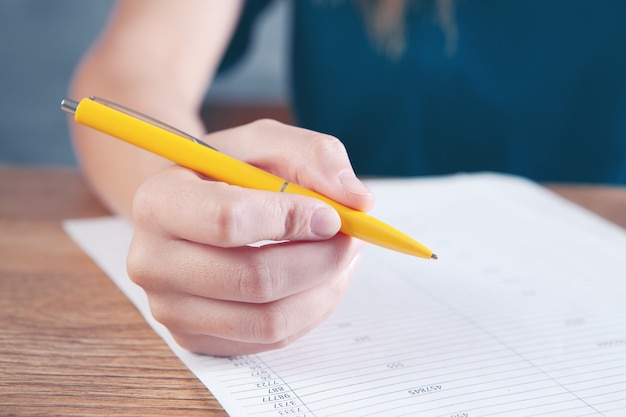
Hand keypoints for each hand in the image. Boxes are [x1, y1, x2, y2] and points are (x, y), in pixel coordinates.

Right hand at [127, 120, 374, 355]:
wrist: (191, 207)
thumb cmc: (228, 171)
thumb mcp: (267, 142)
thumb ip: (315, 156)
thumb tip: (358, 201)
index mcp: (159, 202)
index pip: (230, 222)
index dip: (292, 220)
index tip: (334, 214)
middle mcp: (151, 262)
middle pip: (255, 279)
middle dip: (322, 260)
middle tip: (353, 239)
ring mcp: (168, 308)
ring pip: (269, 320)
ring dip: (324, 290)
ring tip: (341, 258)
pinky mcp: (193, 339)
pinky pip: (269, 339)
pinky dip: (309, 311)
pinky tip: (316, 280)